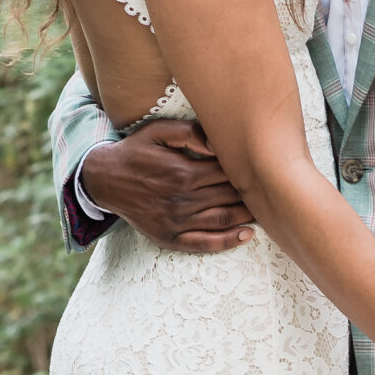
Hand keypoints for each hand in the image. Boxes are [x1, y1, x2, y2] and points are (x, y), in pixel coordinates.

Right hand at [81, 122, 255, 253]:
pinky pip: (205, 243)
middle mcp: (182, 200)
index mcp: (183, 172)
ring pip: (223, 219)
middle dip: (251, 191)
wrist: (104, 180)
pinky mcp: (170, 238)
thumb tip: (217, 142)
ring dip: (247, 214)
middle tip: (270, 186)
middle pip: (230, 195)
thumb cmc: (135, 151)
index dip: (245, 168)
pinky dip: (229, 241)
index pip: (227, 172)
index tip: (259, 165)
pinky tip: (247, 234)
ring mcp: (177, 222)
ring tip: (266, 208)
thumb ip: (188, 132)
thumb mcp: (157, 131)